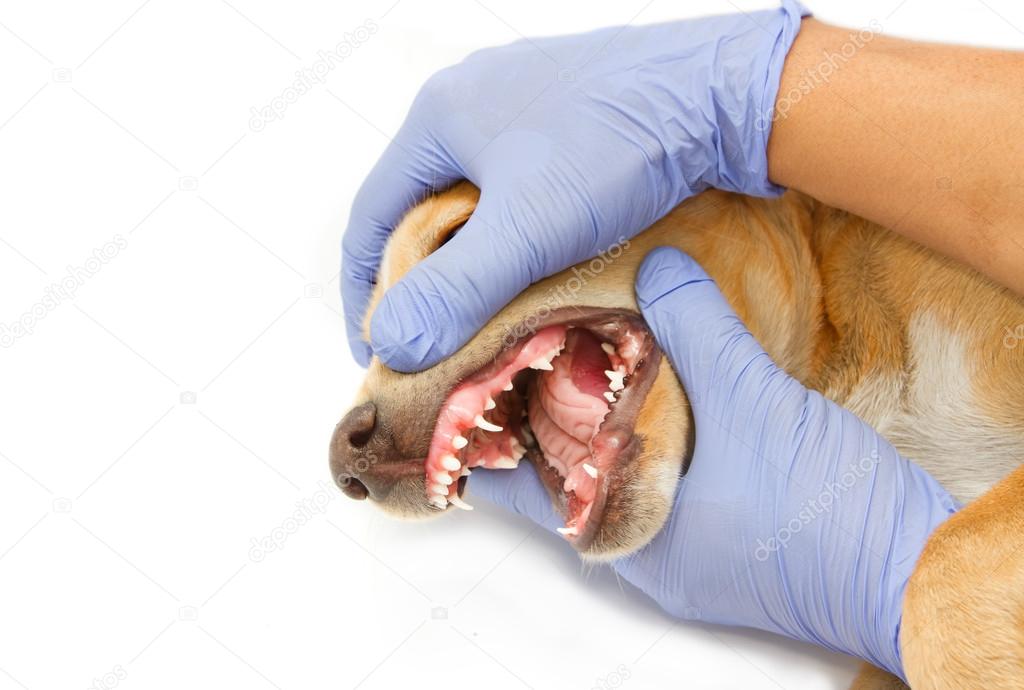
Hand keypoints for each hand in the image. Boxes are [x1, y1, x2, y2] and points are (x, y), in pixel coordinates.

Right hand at [342, 2, 806, 369]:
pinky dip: (512, 236)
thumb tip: (392, 345)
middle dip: (420, 279)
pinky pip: (517, 189)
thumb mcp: (528, 227)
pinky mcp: (569, 120)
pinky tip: (534, 270)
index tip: (376, 348)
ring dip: (470, 260)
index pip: (371, 216)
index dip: (365, 290)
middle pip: (419, 209)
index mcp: (439, 114)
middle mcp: (472, 100)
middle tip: (432, 340)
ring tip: (481, 317)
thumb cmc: (619, 146)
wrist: (724, 96)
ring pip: (473, 201)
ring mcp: (523, 104)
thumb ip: (456, 289)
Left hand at [470, 247, 958, 679]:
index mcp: (619, 530)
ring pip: (608, 476)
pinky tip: (647, 390)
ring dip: (594, 423)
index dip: (484, 427)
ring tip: (573, 354)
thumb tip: (657, 264)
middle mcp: (632, 549)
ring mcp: (674, 549)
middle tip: (516, 344)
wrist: (909, 571)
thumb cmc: (826, 512)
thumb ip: (697, 327)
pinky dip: (640, 437)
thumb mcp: (753, 401)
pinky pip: (653, 482)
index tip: (465, 373)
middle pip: (558, 473)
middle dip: (538, 413)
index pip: (515, 482)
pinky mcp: (714, 538)